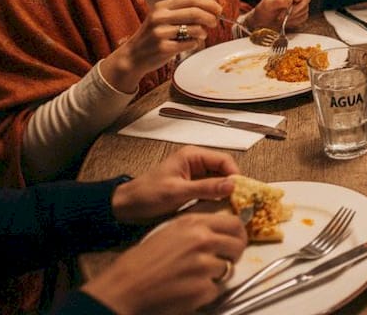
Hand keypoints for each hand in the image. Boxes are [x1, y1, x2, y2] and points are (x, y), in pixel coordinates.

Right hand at [81, 211, 246, 313]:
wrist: (125, 287)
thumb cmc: (143, 261)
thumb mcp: (171, 231)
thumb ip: (198, 228)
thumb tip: (222, 230)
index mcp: (194, 224)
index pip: (234, 224)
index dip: (238, 234)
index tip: (236, 240)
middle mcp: (202, 241)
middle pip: (237, 246)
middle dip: (232, 255)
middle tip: (221, 261)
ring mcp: (204, 265)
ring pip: (227, 269)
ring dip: (215, 275)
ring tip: (192, 277)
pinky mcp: (203, 289)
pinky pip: (215, 290)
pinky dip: (204, 293)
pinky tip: (186, 290)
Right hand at [104, 0, 222, 92]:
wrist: (133, 56)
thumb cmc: (153, 35)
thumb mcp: (162, 17)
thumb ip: (182, 10)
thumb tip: (208, 4)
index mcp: (161, 7)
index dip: (209, 3)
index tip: (218, 9)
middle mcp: (160, 17)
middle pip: (195, 12)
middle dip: (210, 17)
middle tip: (214, 22)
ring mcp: (161, 33)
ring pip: (195, 29)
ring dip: (203, 32)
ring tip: (201, 35)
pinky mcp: (164, 48)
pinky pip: (190, 43)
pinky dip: (195, 43)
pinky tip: (190, 44)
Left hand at [111, 146, 239, 223]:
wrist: (126, 208)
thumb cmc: (148, 196)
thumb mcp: (178, 192)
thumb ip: (206, 188)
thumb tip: (232, 186)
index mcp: (193, 156)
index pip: (224, 160)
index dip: (235, 175)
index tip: (241, 192)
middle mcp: (196, 163)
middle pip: (224, 170)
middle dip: (232, 185)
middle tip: (239, 202)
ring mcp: (194, 176)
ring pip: (219, 181)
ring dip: (224, 193)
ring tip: (231, 207)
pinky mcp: (192, 188)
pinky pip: (211, 191)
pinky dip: (216, 199)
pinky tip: (219, 210)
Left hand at [250, 0, 310, 31]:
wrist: (263, 22)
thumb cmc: (264, 9)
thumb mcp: (269, 2)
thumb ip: (280, 0)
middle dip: (296, 8)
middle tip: (285, 14)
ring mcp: (300, 5)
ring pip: (305, 9)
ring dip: (293, 16)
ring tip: (280, 18)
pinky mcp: (301, 15)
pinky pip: (303, 17)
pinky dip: (295, 21)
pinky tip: (285, 21)